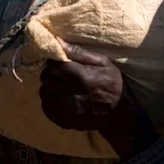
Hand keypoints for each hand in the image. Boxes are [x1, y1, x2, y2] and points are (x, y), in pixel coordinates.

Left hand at [39, 43, 156, 158]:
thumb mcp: (103, 62)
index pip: (52, 65)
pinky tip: (60, 98)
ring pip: (43, 92)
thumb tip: (58, 42)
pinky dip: (49, 101)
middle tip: (59, 74)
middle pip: (46, 78)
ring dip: (49, 87)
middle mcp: (71, 94)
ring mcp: (67, 110)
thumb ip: (79, 52)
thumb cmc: (112, 84)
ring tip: (60, 86)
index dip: (53, 62)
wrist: (120, 113)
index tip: (59, 63)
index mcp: (80, 76)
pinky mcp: (65, 121)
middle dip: (50, 73)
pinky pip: (46, 108)